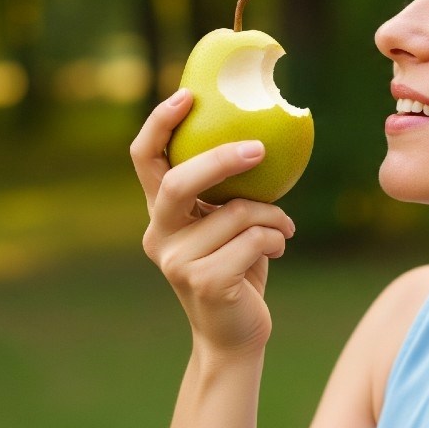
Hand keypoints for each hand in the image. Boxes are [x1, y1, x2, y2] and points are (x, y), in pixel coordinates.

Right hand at [131, 89, 295, 355]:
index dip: (160, 123)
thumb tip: (264, 135)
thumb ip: (229, 190)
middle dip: (221, 160)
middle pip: (178, 182)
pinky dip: (276, 239)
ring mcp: (176, 261)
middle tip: (258, 149)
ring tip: (283, 227)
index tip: (188, 95)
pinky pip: (253, 241)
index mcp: (161, 212)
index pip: (145, 159)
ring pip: (235, 213)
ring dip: (273, 216)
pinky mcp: (203, 282)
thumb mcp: (229, 222)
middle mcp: (159, 234)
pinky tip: (279, 250)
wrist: (235, 332)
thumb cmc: (238, 266)